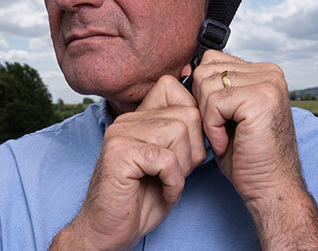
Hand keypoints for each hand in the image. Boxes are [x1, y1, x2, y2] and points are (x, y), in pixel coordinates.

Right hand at [51, 76, 205, 249]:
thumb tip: (209, 113)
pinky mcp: (120, 154)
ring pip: (179, 132)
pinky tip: (163, 192)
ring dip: (183, 166)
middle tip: (177, 174)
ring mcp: (121, 135)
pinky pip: (166, 159)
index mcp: (138, 117)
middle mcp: (127, 120)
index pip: (173, 87)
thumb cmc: (141, 199)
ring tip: (168, 182)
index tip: (188, 149)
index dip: (193, 117)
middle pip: (187, 114)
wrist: (108, 231)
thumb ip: (181, 135)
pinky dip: (173, 182)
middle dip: (193, 149)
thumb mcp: (168, 161)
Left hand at [191, 50, 317, 248]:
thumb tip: (184, 69)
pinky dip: (212, 128)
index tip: (217, 118)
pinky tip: (226, 143)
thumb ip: (210, 88)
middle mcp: (269, 73)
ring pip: (206, 84)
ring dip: (207, 118)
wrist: (269, 188)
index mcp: (263, 72)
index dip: (203, 91)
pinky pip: (213, 102)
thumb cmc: (246, 156)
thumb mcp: (224, 114)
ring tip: (225, 137)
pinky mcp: (260, 99)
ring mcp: (268, 84)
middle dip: (202, 104)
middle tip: (220, 130)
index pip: (212, 60)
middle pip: (206, 70)